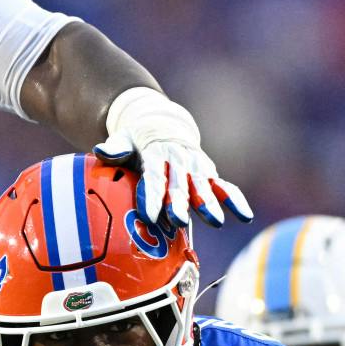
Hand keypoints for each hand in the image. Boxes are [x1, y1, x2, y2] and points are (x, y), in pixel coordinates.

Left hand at [93, 87, 251, 231]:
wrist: (163, 124)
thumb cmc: (136, 141)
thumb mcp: (124, 138)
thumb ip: (115, 148)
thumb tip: (99, 150)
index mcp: (155, 153)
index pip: (153, 176)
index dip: (151, 196)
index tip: (149, 216)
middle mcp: (178, 160)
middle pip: (178, 184)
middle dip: (179, 203)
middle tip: (179, 222)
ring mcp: (195, 167)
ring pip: (203, 187)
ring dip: (209, 203)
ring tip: (215, 221)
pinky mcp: (208, 173)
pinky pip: (224, 186)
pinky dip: (235, 200)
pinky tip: (244, 217)